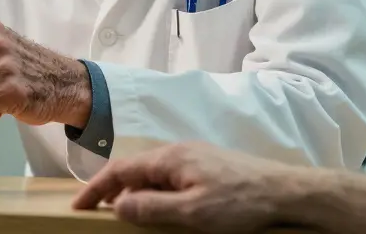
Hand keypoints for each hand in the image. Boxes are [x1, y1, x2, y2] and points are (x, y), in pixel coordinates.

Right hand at [72, 141, 293, 232]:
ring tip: (125, 215)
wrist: (287, 192)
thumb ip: (152, 207)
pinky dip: (155, 191)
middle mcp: (178, 151)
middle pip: (134, 169)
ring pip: (153, 173)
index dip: (96, 188)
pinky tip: (161, 208)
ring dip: (134, 192)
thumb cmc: (240, 202)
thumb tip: (119, 205)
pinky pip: (170, 177)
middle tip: (96, 213)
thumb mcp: (192, 212)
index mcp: (170, 158)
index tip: (77, 205)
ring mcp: (195, 157)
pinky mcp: (209, 166)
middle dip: (112, 190)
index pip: (120, 169)